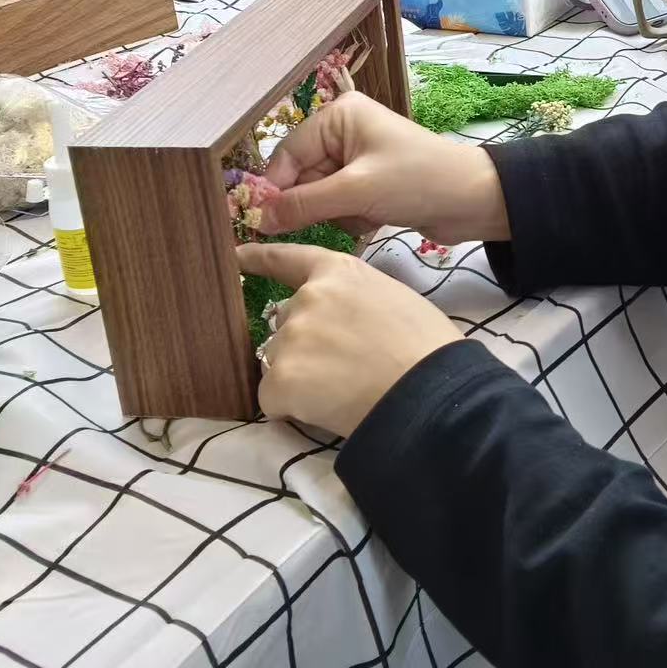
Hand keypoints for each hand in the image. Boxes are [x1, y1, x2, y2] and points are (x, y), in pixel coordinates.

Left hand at [238, 242, 464, 435]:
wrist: (430, 393)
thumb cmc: (428, 347)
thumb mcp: (394, 300)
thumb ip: (354, 300)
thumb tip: (341, 323)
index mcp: (338, 273)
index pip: (288, 259)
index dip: (258, 258)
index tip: (235, 258)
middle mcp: (307, 297)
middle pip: (285, 322)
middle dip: (303, 343)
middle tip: (342, 367)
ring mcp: (290, 337)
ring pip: (278, 361)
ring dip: (298, 377)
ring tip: (341, 392)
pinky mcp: (280, 379)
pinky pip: (273, 397)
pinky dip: (292, 408)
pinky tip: (328, 409)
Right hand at [260, 92, 509, 244]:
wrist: (474, 201)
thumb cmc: (417, 181)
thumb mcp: (355, 191)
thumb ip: (303, 205)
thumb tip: (259, 219)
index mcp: (339, 116)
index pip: (287, 153)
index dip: (275, 188)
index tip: (262, 222)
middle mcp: (345, 132)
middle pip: (301, 177)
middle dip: (317, 203)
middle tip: (340, 212)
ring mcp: (358, 159)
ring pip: (319, 197)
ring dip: (337, 213)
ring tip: (367, 212)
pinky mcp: (370, 185)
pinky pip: (340, 207)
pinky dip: (353, 217)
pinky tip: (377, 218)